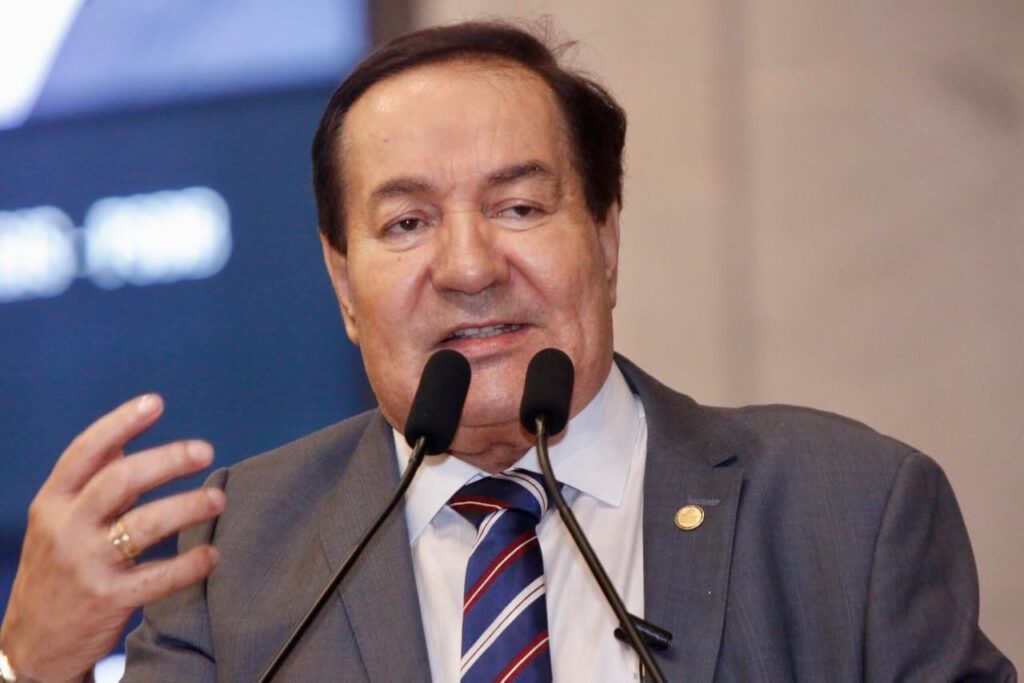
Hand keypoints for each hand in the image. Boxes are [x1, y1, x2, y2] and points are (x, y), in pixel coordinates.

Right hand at [0, 395, 224, 681]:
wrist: (32, 644)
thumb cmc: (57, 569)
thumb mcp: (57, 522)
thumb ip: (90, 485)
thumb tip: (125, 441)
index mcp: (52, 503)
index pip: (84, 453)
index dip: (119, 423)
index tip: (155, 402)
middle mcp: (65, 529)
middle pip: (119, 482)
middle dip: (166, 461)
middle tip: (205, 450)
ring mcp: (85, 565)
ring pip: (143, 526)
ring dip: (187, 507)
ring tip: (218, 499)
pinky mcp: (106, 601)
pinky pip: (157, 579)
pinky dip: (189, 564)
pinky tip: (212, 554)